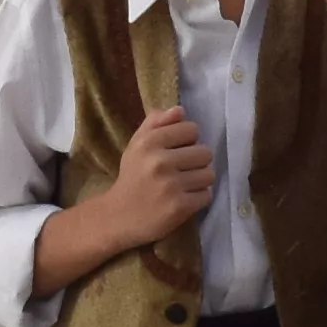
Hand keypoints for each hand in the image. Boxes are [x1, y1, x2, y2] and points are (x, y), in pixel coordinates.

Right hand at [91, 102, 217, 260]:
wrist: (118, 217)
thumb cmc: (132, 177)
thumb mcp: (136, 145)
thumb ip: (156, 123)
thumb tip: (180, 110)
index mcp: (149, 142)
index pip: (192, 129)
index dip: (188, 141)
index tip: (177, 152)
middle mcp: (160, 161)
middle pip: (205, 152)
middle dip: (196, 162)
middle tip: (181, 171)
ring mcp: (171, 185)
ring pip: (209, 174)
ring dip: (199, 181)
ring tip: (183, 185)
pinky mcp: (180, 207)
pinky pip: (207, 195)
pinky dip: (198, 198)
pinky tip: (184, 199)